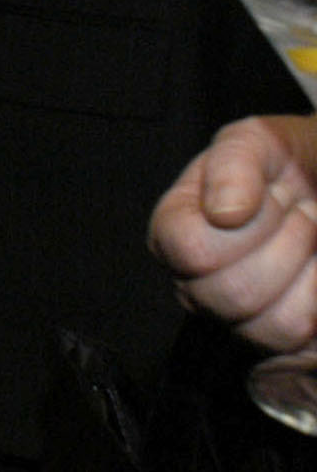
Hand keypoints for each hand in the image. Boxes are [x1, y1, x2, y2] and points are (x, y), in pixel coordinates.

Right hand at [151, 115, 316, 353]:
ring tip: (308, 239)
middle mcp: (194, 281)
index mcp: (175, 229)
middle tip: (298, 214)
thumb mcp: (259, 140)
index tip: (270, 195)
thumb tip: (223, 213)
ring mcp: (234, 316)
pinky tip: (315, 271)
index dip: (243, 226)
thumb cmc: (287, 164)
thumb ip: (234, 163)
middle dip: (284, 246)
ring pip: (267, 324)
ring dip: (304, 273)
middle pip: (231, 294)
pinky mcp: (275, 338)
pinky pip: (296, 336)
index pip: (190, 250)